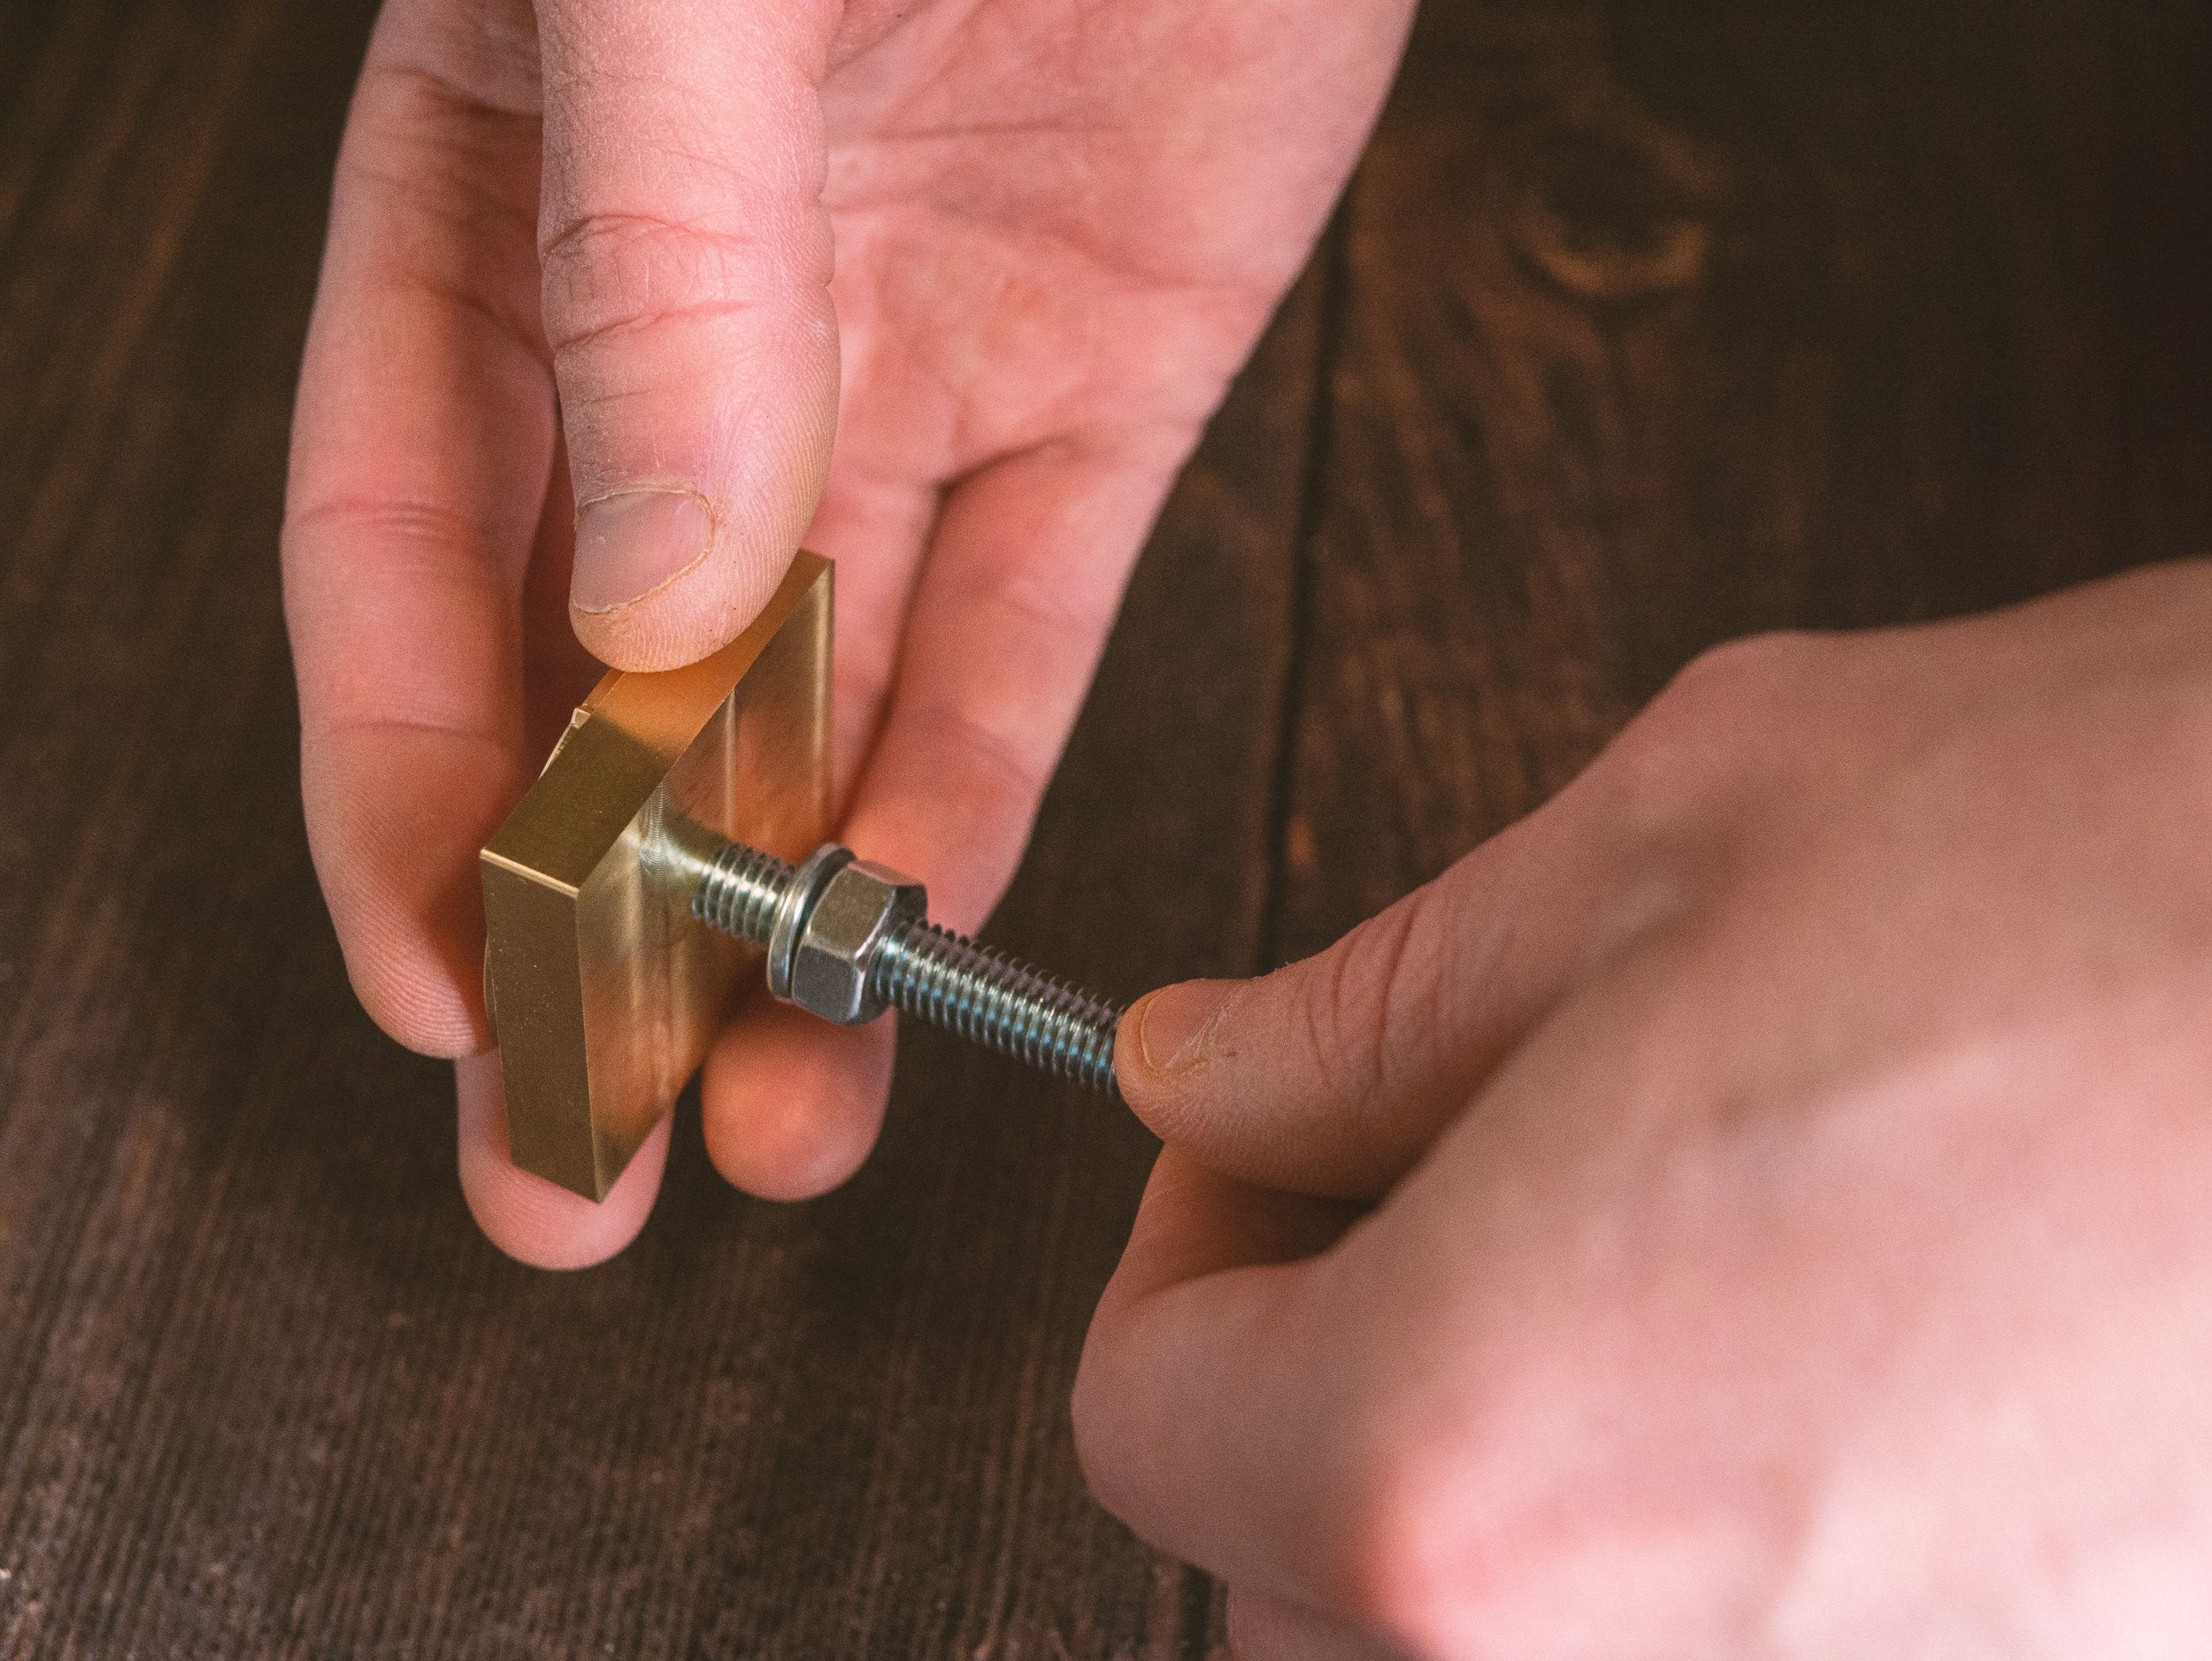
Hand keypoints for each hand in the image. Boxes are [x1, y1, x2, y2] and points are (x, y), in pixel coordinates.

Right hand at [281, 0, 1412, 1263]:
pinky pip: (1032, 617)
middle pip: (610, 674)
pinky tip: (927, 935)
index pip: (417, 548)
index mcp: (517, 203)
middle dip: (592, 929)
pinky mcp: (1113, 370)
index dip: (410, 787)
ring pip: (824, 690)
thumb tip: (646, 597)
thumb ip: (650, 274)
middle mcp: (707, 312)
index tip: (443, 990)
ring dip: (791, 917)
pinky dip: (977, 777)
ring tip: (774, 1127)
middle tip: (577, 1155)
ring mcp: (914, 353)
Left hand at [1078, 563, 2211, 1658]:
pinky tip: (1855, 1350)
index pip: (1145, 1421)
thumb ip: (1374, 1010)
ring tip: (1681, 1245)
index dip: (1182, 1252)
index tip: (1275, 1142)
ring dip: (1523, 1475)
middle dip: (1330, 1380)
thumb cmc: (2135, 872)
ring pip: (1514, 1654)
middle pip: (1303, 1579)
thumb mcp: (1665, 847)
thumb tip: (1204, 1070)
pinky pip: (1764, 1660)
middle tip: (1466, 1180)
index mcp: (1469, 1448)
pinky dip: (1739, 1543)